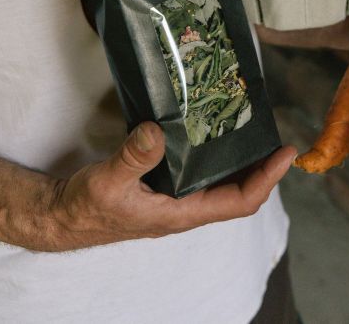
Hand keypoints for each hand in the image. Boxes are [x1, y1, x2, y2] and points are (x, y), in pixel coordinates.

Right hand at [46, 123, 295, 250]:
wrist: (63, 216)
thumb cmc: (86, 207)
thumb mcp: (108, 180)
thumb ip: (134, 158)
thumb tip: (157, 132)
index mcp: (182, 213)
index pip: (240, 202)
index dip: (267, 179)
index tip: (285, 154)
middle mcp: (187, 208)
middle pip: (240, 192)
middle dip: (264, 168)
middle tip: (279, 136)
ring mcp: (178, 200)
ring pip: (223, 183)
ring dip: (244, 162)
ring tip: (257, 131)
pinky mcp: (167, 188)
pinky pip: (204, 173)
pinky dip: (219, 156)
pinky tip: (218, 133)